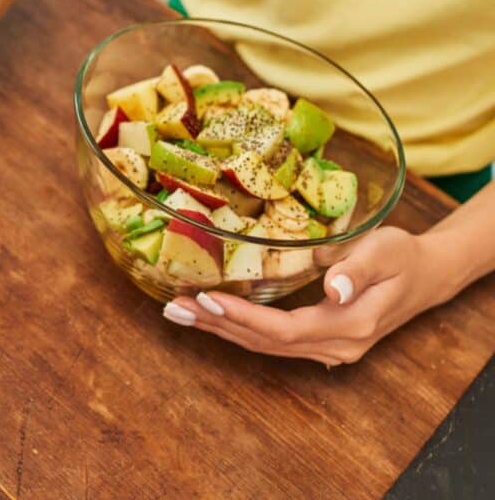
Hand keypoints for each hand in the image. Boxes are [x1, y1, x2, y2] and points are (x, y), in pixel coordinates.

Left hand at [162, 227, 454, 365]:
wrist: (427, 276)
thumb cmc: (403, 255)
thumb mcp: (386, 251)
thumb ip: (358, 270)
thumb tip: (334, 289)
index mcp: (351, 324)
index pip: (284, 329)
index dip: (243, 318)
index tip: (209, 301)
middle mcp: (336, 346)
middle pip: (264, 343)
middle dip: (216, 326)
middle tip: (174, 309)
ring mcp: (327, 350)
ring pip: (263, 346)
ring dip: (219, 330)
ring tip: (179, 314)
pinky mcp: (319, 343)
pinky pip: (270, 342)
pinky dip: (237, 330)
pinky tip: (210, 318)